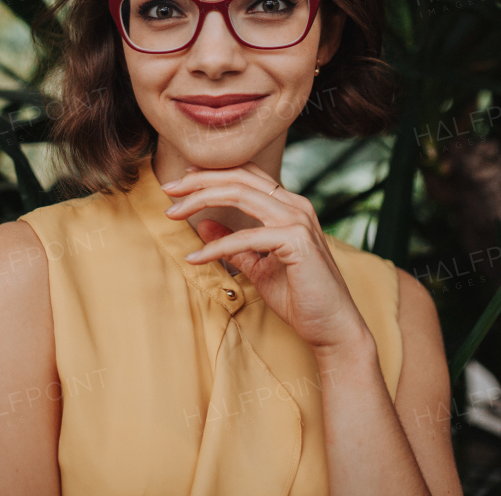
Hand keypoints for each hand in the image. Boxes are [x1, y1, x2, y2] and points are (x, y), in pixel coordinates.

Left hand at [161, 162, 373, 354]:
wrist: (333, 328)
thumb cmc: (300, 297)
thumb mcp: (258, 265)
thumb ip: (234, 243)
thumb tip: (203, 223)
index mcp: (290, 206)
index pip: (247, 175)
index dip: (212, 173)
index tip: (181, 181)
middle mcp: (296, 206)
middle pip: (239, 177)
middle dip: (199, 180)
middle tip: (168, 190)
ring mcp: (298, 220)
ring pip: (240, 194)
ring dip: (200, 201)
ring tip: (172, 213)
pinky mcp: (296, 241)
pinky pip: (246, 237)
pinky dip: (216, 246)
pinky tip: (194, 258)